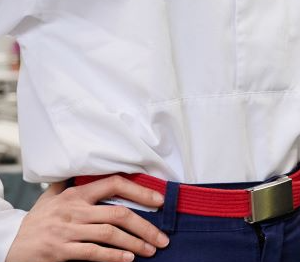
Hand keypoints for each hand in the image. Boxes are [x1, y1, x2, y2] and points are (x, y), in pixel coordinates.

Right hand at [7, 176, 169, 261]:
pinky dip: (113, 257)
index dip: (140, 191)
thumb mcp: (51, 197)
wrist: (9, 244)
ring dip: (135, 243)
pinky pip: (93, 253)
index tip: (159, 201)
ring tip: (151, 250)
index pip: (114, 184)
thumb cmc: (36, 221)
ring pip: (110, 234)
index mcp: (77, 194)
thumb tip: (82, 169)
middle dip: (145, 226)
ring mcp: (68, 231)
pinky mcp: (61, 251)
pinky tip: (128, 259)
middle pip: (118, 214)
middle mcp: (75, 210)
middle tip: (162, 238)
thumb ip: (69, 184)